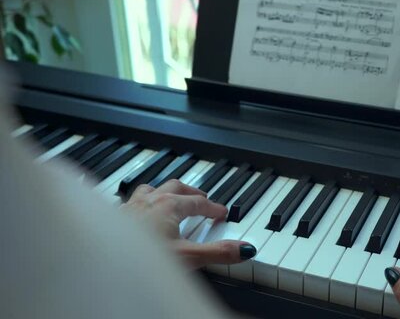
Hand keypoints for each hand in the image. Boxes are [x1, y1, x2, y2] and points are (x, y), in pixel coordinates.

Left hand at [121, 179, 256, 268]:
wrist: (100, 266)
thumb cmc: (138, 262)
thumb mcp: (187, 259)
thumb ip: (217, 253)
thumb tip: (245, 249)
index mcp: (168, 205)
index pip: (198, 202)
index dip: (213, 207)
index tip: (221, 212)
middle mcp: (148, 201)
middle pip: (175, 187)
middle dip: (192, 192)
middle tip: (202, 199)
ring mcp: (129, 207)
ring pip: (152, 189)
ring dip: (166, 191)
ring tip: (172, 197)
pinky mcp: (114, 218)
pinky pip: (132, 200)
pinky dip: (143, 201)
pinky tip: (139, 212)